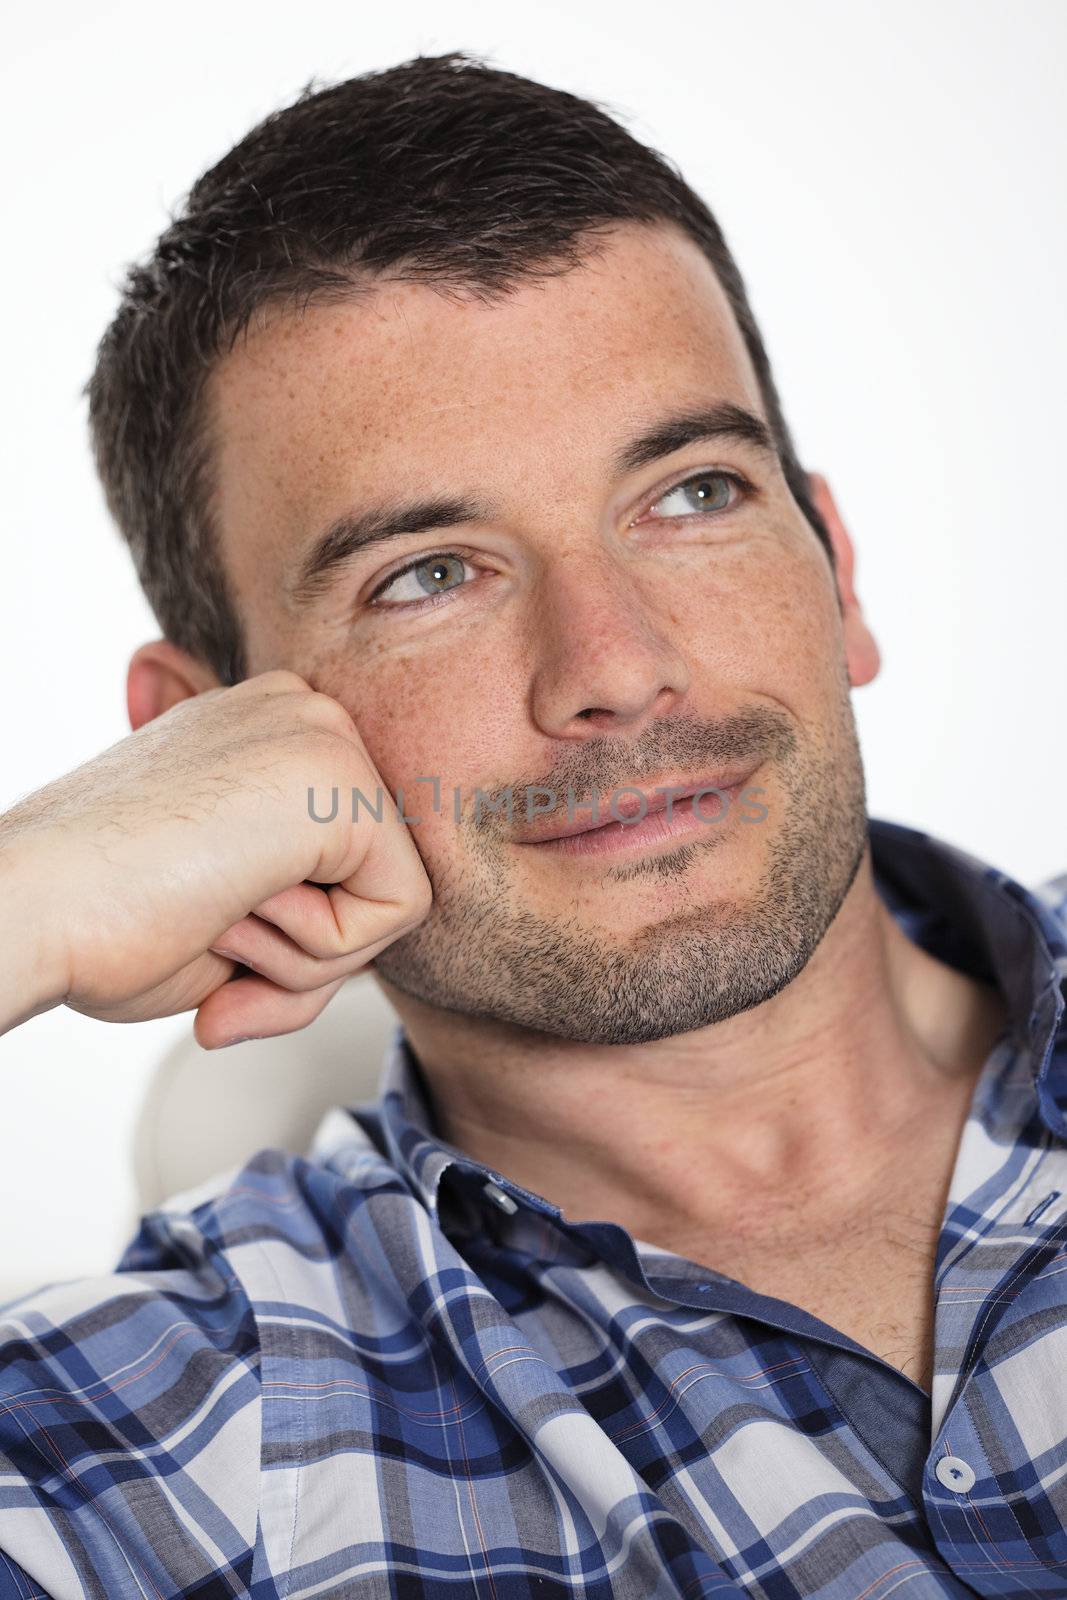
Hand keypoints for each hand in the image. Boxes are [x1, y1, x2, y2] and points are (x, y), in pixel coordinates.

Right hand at [0, 670, 431, 1045]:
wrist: (25, 909)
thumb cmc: (100, 923)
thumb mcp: (227, 909)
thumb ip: (304, 906)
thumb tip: (352, 933)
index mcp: (270, 732)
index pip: (352, 865)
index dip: (294, 937)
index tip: (206, 934)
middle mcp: (302, 713)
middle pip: (381, 878)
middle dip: (307, 950)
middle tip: (206, 928)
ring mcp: (323, 735)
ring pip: (395, 899)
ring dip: (305, 954)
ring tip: (211, 910)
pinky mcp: (340, 779)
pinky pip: (402, 912)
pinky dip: (320, 953)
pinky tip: (234, 909)